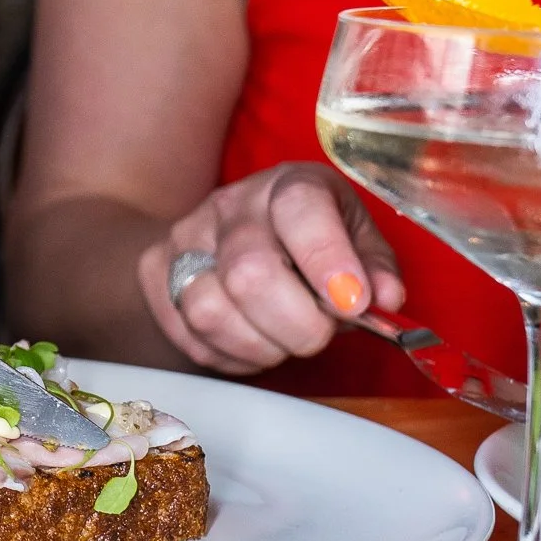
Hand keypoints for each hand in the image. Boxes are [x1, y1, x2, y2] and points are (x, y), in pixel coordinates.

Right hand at [135, 163, 404, 374]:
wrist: (225, 233)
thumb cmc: (306, 241)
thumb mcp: (354, 238)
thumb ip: (375, 268)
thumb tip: (385, 300)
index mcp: (288, 185)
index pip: (300, 210)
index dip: (327, 260)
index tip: (352, 304)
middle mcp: (230, 205)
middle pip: (250, 274)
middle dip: (296, 324)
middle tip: (319, 335)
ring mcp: (184, 239)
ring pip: (209, 312)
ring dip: (258, 346)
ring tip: (282, 342)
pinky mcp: (154, 273)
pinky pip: (187, 335)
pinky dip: (229, 355)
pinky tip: (252, 343)